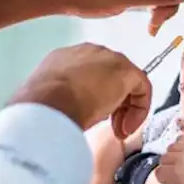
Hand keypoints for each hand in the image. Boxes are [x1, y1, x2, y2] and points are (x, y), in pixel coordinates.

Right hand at [9, 43, 149, 137]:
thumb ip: (60, 101)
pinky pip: (141, 89)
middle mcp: (87, 53)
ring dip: (125, 109)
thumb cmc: (41, 107)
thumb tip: (66, 114)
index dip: (94, 98)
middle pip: (110, 75)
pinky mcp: (125, 71)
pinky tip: (126, 127)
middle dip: (113, 103)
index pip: (88, 75)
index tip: (92, 116)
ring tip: (117, 130)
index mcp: (63, 59)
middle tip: (109, 125)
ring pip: (126, 82)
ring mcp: (107, 59)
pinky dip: (138, 110)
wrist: (47, 102)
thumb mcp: (47, 101)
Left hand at [155, 135, 183, 183]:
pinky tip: (170, 181)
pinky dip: (163, 177)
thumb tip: (172, 149)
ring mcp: (181, 159)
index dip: (179, 149)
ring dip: (167, 167)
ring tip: (176, 176)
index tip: (182, 157)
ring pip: (164, 159)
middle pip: (170, 148)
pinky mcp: (174, 171)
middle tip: (179, 169)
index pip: (181, 138)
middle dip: (172, 158)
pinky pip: (160, 171)